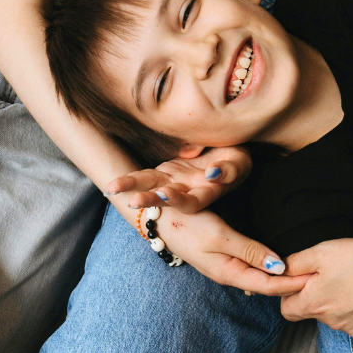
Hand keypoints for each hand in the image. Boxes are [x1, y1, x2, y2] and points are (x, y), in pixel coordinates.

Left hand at [105, 146, 252, 212]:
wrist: (228, 151)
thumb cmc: (237, 158)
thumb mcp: (240, 162)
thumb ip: (230, 170)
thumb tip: (213, 175)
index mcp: (207, 192)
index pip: (193, 202)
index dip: (181, 200)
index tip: (168, 193)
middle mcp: (187, 191)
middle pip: (166, 199)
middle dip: (149, 201)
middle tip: (133, 201)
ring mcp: (173, 181)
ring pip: (150, 186)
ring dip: (132, 188)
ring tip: (112, 190)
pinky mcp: (165, 171)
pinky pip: (145, 176)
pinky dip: (130, 180)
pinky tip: (112, 185)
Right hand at [147, 207, 309, 296]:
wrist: (158, 218)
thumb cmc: (188, 225)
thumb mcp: (221, 236)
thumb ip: (250, 250)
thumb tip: (279, 266)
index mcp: (229, 272)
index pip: (269, 285)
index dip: (293, 284)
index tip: (316, 280)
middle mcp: (228, 272)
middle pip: (265, 284)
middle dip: (290, 284)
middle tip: (317, 279)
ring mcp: (223, 264)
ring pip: (258, 276)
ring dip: (280, 276)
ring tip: (303, 272)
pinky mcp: (220, 254)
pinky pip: (250, 266)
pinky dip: (267, 266)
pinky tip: (277, 262)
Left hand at [279, 239, 352, 337]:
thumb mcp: (321, 252)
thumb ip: (295, 264)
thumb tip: (278, 271)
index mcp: (314, 304)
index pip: (286, 311)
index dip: (290, 295)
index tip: (303, 281)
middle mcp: (331, 323)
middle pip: (314, 313)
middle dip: (318, 296)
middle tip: (334, 275)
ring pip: (337, 318)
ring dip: (340, 303)